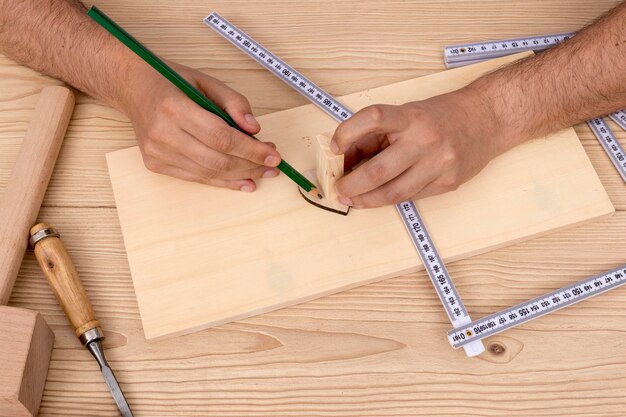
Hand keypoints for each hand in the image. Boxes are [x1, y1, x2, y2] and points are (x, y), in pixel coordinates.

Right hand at [123, 61, 280, 191]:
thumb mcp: (206, 81)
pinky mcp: (155, 165)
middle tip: (273, 165)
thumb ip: (234, 102)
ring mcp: (157, 153)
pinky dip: (222, 181)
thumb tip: (255, 129)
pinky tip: (243, 181)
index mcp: (174, 108)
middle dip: (251, 165)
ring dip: (241, 175)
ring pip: (209, 173)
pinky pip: (196, 178)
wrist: (132, 87)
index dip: (252, 150)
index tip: (274, 155)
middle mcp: (162, 134)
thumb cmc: (170, 81)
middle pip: (217, 159)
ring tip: (263, 173)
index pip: (222, 137)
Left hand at [330, 88, 508, 207]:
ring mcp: (439, 164)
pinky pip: (411, 197)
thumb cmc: (441, 116)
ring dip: (366, 200)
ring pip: (393, 193)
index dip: (347, 133)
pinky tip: (378, 198)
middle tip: (338, 189)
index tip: (333, 147)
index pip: (372, 118)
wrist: (487, 119)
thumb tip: (345, 159)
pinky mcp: (447, 183)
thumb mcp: (407, 114)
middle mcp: (425, 140)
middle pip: (378, 170)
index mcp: (410, 116)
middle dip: (351, 184)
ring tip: (352, 199)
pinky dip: (390, 199)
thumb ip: (377, 135)